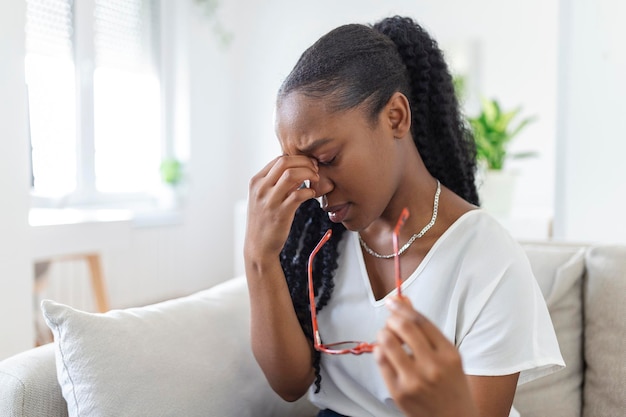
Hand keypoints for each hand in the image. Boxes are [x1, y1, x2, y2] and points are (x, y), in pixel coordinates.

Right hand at [245, 155, 318, 259]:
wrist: (258, 247)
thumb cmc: (265, 221)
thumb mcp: (265, 198)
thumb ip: (278, 183)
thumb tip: (298, 169)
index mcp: (256, 181)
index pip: (279, 159)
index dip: (298, 159)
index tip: (309, 165)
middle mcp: (260, 188)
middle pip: (285, 162)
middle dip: (305, 162)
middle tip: (315, 170)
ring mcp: (269, 200)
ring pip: (291, 174)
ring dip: (308, 173)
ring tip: (316, 180)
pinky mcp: (280, 213)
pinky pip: (298, 194)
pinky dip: (309, 191)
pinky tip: (312, 195)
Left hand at [375, 297, 477, 416]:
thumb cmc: (451, 387)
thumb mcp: (447, 356)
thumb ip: (426, 330)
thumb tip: (404, 301)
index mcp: (449, 354)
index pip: (420, 321)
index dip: (403, 306)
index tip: (393, 301)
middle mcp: (433, 366)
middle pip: (404, 327)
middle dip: (392, 319)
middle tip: (391, 321)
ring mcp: (415, 380)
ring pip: (388, 342)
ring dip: (383, 333)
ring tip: (387, 337)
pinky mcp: (399, 392)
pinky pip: (381, 360)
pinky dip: (379, 351)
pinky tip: (385, 353)